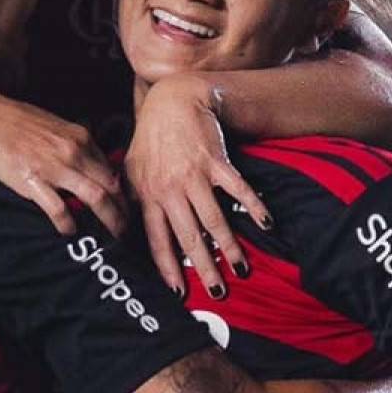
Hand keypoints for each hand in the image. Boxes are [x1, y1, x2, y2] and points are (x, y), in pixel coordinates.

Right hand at [0, 85, 126, 236]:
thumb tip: (86, 160)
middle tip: (127, 227)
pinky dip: (68, 224)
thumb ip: (72, 143)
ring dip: (109, 219)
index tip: (124, 204)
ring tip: (114, 235)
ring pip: (95, 198)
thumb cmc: (15, 119)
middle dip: (123, 209)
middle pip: (111, 185)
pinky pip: (59, 209)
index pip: (111, 168)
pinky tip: (70, 231)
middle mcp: (73, 152)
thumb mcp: (54, 125)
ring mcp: (55, 168)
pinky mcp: (34, 182)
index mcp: (80, 137)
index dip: (122, 190)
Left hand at [124, 75, 271, 297]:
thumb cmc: (151, 137)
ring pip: (213, 219)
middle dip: (204, 268)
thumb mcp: (131, 169)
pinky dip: (254, 206)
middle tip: (218, 292)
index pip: (157, 240)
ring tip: (241, 268)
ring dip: (229, 247)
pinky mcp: (216, 161)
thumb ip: (131, 200)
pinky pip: (238, 189)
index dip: (168, 268)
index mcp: (148, 195)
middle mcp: (170, 189)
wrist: (173, 100)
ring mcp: (194, 175)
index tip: (179, 292)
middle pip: (189, 237)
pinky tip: (266, 223)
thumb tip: (125, 231)